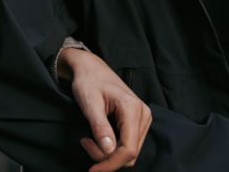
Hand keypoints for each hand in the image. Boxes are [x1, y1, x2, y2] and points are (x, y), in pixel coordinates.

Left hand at [57, 49, 151, 171]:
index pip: (128, 149)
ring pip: (130, 151)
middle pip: (129, 153)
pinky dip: (113, 147)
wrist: (90, 67)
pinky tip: (99, 137)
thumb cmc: (88, 81)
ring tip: (89, 138)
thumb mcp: (89, 103)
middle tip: (85, 143)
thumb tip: (109, 151)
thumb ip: (100, 127)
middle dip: (106, 157)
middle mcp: (143, 113)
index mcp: (132, 108)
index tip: (93, 169)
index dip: (111, 164)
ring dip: (109, 153)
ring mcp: (142, 117)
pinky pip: (129, 144)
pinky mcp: (138, 120)